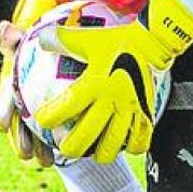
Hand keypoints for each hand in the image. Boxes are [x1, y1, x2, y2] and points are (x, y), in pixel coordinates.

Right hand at [0, 0, 58, 165]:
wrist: (59, 46)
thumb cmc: (39, 42)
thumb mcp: (27, 37)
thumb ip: (14, 35)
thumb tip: (2, 29)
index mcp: (14, 85)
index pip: (5, 99)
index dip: (3, 111)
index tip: (1, 124)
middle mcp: (24, 102)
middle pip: (20, 124)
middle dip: (21, 140)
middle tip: (25, 153)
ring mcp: (41, 111)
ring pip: (38, 133)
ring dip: (40, 148)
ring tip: (46, 160)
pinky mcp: (60, 117)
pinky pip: (61, 131)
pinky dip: (66, 141)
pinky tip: (77, 153)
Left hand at [33, 0, 192, 162]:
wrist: (152, 42)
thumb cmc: (116, 40)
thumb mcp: (87, 38)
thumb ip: (62, 40)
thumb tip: (40, 40)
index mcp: (94, 83)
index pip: (67, 106)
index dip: (50, 117)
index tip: (41, 120)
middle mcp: (112, 100)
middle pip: (87, 135)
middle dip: (71, 147)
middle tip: (64, 148)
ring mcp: (131, 109)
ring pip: (113, 144)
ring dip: (100, 153)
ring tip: (92, 153)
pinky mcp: (147, 113)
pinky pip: (140, 141)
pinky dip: (131, 148)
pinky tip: (124, 146)